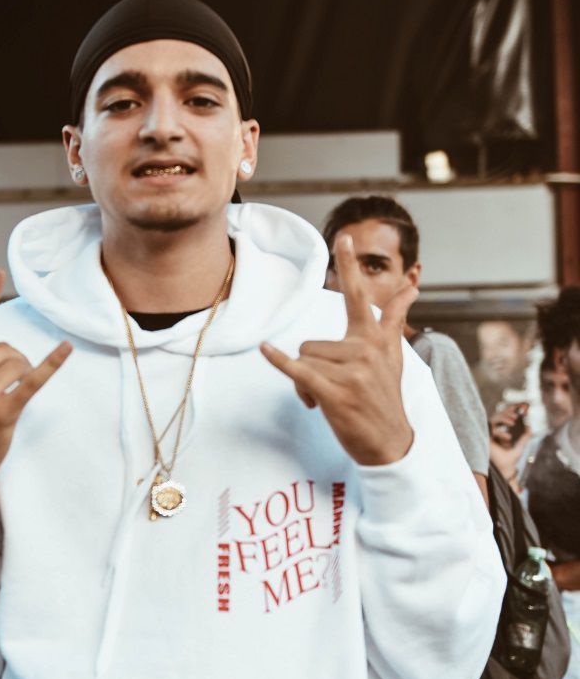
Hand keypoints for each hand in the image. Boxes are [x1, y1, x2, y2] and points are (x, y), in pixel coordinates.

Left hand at [261, 235, 416, 465]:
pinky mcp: (336, 392)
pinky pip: (299, 371)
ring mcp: (352, 371)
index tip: (343, 237)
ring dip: (308, 385)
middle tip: (335, 387)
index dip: (349, 265)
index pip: (358, 294)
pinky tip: (265, 349)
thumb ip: (395, 318)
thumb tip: (412, 286)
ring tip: (332, 399)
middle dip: (314, 368)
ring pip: (304, 362)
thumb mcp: (394, 354)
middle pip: (310, 344)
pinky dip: (280, 362)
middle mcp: (364, 349)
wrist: (390, 441)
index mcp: (373, 337)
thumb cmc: (384, 396)